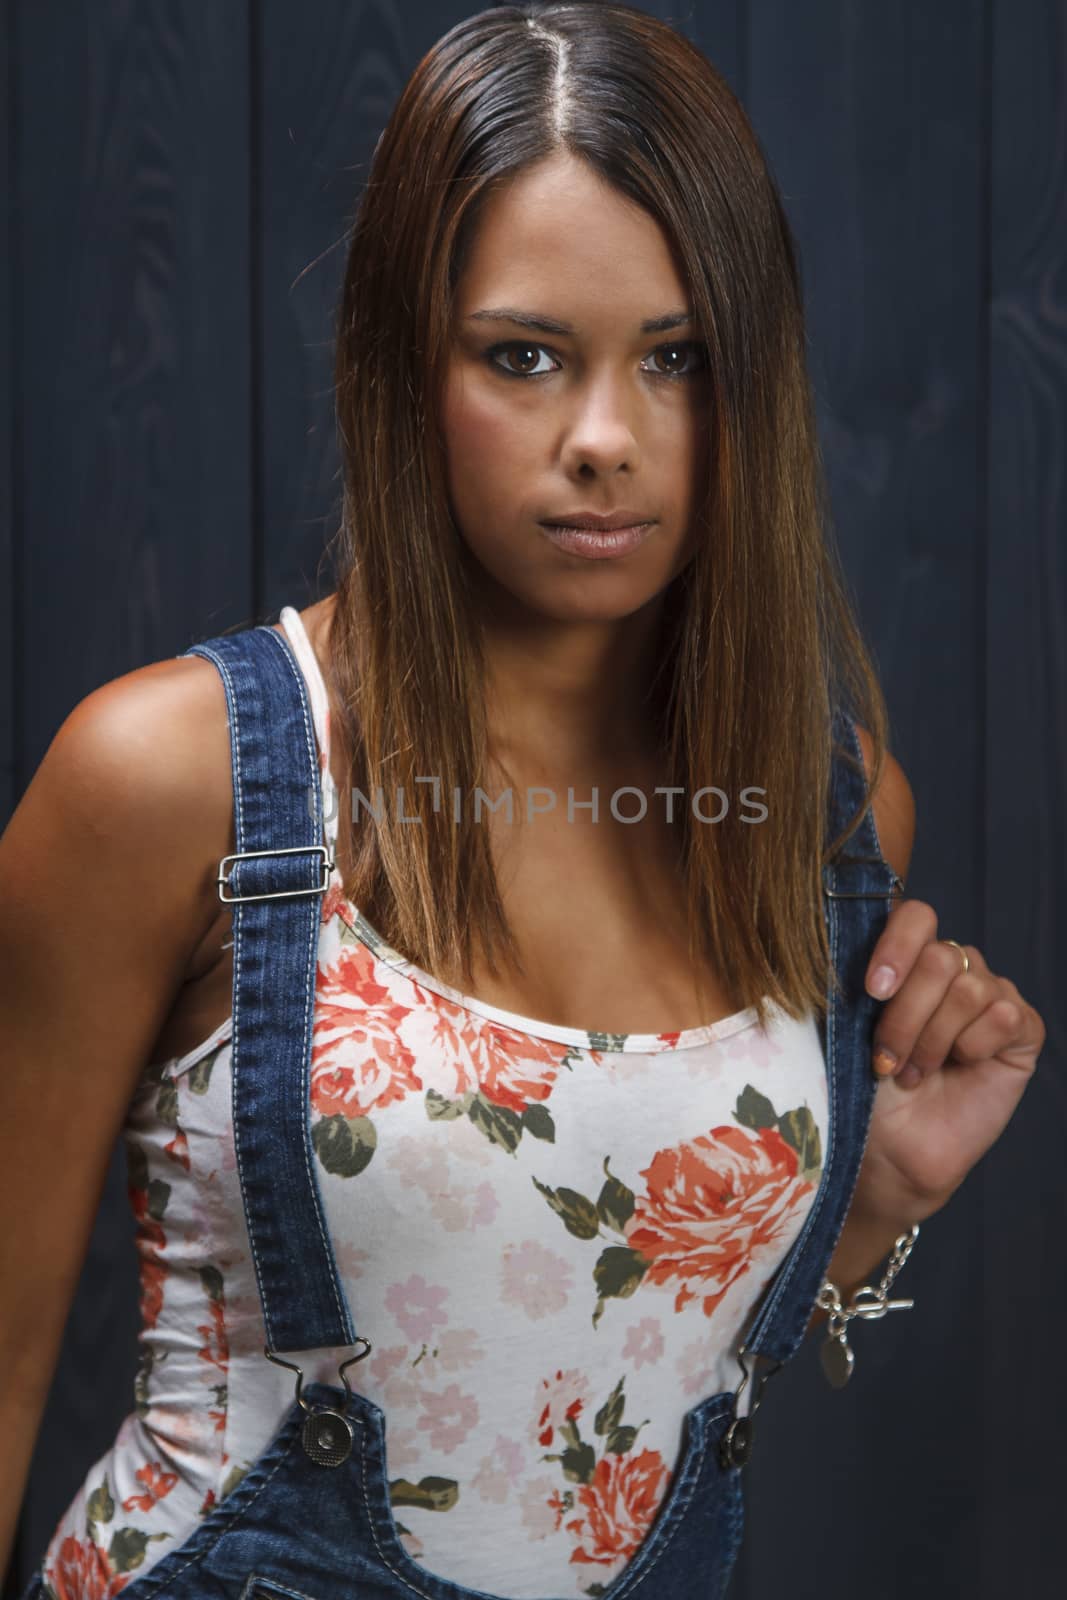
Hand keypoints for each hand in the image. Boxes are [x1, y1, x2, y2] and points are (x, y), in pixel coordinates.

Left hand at [852, 898, 1044, 1225]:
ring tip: (915, 1073)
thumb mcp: (846, 1028)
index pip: (916, 916)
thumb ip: (850, 980)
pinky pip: (1007, 1014)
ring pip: (970, 988)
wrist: (890, 1148)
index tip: (873, 991)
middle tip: (886, 1059)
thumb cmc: (863, 1088)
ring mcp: (991, 996)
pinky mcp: (1022, 1031)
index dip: (897, 946)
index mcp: (909, 958)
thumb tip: (839, 938)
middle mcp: (954, 969)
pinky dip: (975, 1045)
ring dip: (934, 1039)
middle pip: (941, 957)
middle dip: (906, 1014)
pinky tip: (961, 1066)